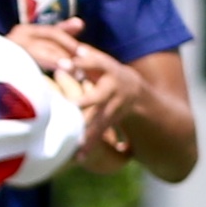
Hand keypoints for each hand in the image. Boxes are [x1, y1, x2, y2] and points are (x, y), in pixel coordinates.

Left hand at [20, 22, 137, 140]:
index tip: (70, 63)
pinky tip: (78, 157)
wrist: (135, 91)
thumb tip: (71, 49)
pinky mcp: (109, 122)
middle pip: (99, 95)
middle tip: (72, 104)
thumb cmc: (107, 71)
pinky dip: (89, 146)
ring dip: (87, 130)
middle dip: (87, 100)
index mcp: (109, 69)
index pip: (99, 63)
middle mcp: (113, 89)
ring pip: (99, 119)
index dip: (86, 62)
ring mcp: (113, 107)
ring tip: (74, 140)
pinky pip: (99, 135)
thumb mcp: (100, 60)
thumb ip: (87, 55)